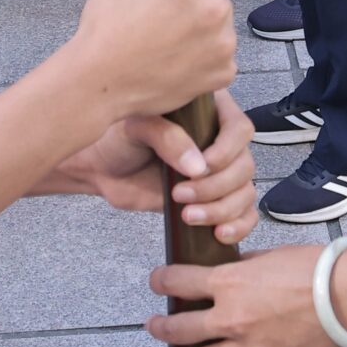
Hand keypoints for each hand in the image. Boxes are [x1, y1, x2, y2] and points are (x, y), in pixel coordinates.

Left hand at [62, 90, 259, 245]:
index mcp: (208, 113)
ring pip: (244, 193)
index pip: (239, 129)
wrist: (102, 169)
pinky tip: (219, 233)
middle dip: (216, 187)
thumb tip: (198, 167)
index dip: (227, 151)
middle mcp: (219, 142)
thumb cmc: (117, 140)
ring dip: (221, 209)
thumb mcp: (137, 127)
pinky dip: (238, 225)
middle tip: (181, 194)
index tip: (203, 166)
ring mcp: (218, 173)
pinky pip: (242, 214)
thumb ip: (167, 138)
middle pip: (244, 166)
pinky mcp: (213, 200)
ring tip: (189, 216)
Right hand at [70, 0, 233, 116]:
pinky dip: (208, 53)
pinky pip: (224, 52)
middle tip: (173, 3)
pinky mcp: (224, 70)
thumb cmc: (106, 23)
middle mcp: (214, 6)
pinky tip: (181, 57)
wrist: (101, 80)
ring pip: (224, 18)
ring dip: (206, 21)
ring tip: (173, 35)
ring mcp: (223, 41)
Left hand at [145, 245, 337, 346]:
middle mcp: (232, 320)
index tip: (156, 281)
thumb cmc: (315, 267)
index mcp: (229, 285)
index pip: (179, 282)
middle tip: (153, 327)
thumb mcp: (269, 256)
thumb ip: (243, 267)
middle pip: (180, 329)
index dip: (161, 280)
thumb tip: (230, 271)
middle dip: (160, 328)